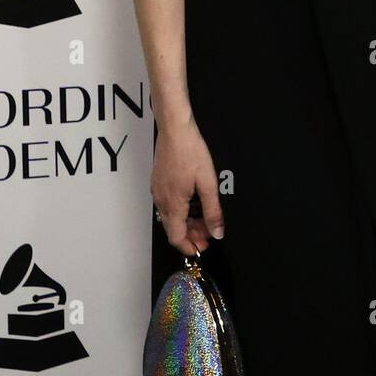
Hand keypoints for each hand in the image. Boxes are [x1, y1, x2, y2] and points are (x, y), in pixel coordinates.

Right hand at [151, 117, 224, 253]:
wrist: (174, 129)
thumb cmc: (190, 151)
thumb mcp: (208, 183)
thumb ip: (212, 210)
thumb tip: (217, 232)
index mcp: (173, 204)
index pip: (176, 237)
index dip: (190, 246)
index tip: (203, 247)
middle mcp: (161, 200)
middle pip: (173, 228)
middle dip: (191, 234)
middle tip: (209, 231)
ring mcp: (157, 190)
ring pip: (170, 216)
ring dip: (187, 221)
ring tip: (204, 216)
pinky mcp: (158, 181)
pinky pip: (168, 204)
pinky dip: (181, 210)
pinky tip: (193, 202)